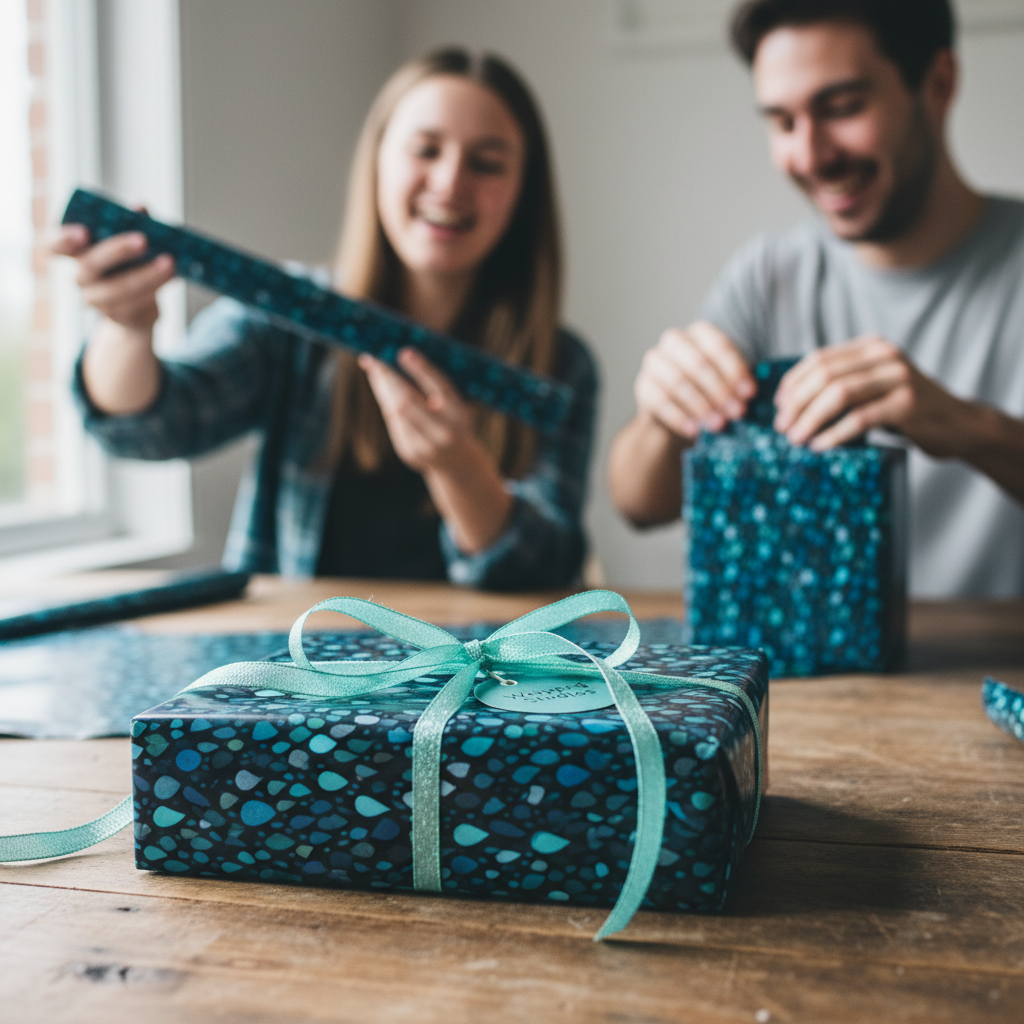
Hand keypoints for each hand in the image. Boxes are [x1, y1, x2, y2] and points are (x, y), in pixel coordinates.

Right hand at [49, 222, 174, 331]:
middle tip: (143, 240)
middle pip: (90, 265)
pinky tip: (173, 277)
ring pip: (117, 288)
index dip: (64, 238)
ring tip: (170, 262)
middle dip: (117, 250)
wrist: (136, 311)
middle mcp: (81, 276)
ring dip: (146, 275)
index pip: (55, 246)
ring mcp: (96, 299)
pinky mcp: (117, 315)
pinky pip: (135, 303)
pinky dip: (156, 288)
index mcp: (77, 253)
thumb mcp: (130, 243)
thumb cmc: (129, 268)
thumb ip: (131, 223)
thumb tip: (140, 207)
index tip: (82, 231)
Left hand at [358, 347, 476, 472]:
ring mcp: (424, 445)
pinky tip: (381, 386)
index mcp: (459, 415)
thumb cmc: (454, 423)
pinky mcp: (408, 452)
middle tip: (373, 358)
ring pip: (394, 411)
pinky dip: (385, 400)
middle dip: (388, 377)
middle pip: (407, 401)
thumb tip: (404, 357)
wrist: (455, 462)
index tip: (404, 352)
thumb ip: (435, 386)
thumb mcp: (455, 404)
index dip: (422, 370)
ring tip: (373, 367)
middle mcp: (443, 432)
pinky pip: (392, 422)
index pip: (440, 388)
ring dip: (382, 387)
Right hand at [633, 321, 755, 438]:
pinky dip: (679, 417)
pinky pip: (660, 401)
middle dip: (719, 390)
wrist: (675, 407)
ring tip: (717, 424)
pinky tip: (694, 430)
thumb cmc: (707, 388)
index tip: (749, 394)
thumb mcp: (727, 380)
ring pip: (677, 381)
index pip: (717, 345)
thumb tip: (749, 396)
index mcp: (700, 333)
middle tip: (736, 412)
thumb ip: (737, 384)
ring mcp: (655, 362)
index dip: (735, 370)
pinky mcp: (643, 385)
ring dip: (701, 405)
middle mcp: (674, 341)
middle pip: (697, 362)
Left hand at [774, 336, 967, 454]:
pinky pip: (861, 418)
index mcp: (871, 348)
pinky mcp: (909, 403)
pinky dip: (835, 433)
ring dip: (810, 418)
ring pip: (839, 394)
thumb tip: (789, 404)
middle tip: (782, 427)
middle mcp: (884, 356)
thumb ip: (842, 386)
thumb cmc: (906, 411)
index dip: (793, 383)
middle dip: (797, 402)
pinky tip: (820, 446)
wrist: (958, 424)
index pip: (819, 360)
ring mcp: (899, 377)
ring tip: (795, 439)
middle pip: (825, 375)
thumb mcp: (872, 389)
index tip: (778, 407)